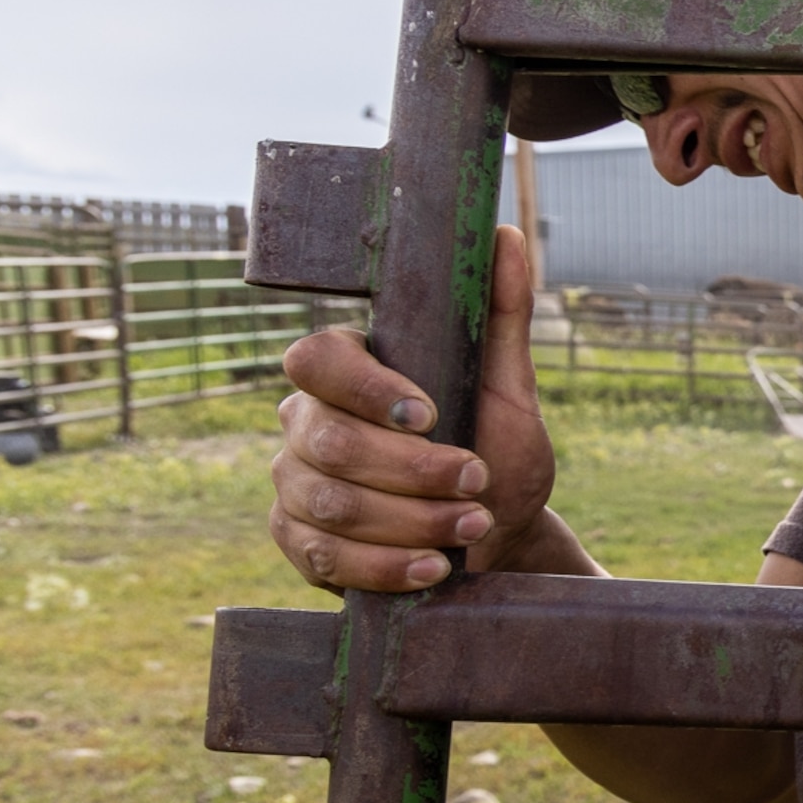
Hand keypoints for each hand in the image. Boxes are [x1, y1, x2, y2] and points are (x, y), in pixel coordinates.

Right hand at [268, 224, 568, 591]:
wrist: (500, 534)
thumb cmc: (499, 451)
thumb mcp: (509, 386)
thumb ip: (500, 314)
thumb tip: (504, 235)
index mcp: (347, 372)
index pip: (317, 360)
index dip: (367, 389)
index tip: (431, 415)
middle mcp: (306, 422)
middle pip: (329, 442)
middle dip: (413, 471)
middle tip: (477, 483)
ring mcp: (294, 484)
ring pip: (329, 503)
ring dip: (410, 520)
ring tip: (472, 525)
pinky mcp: (298, 543)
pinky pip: (322, 557)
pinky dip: (384, 566)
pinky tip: (431, 567)